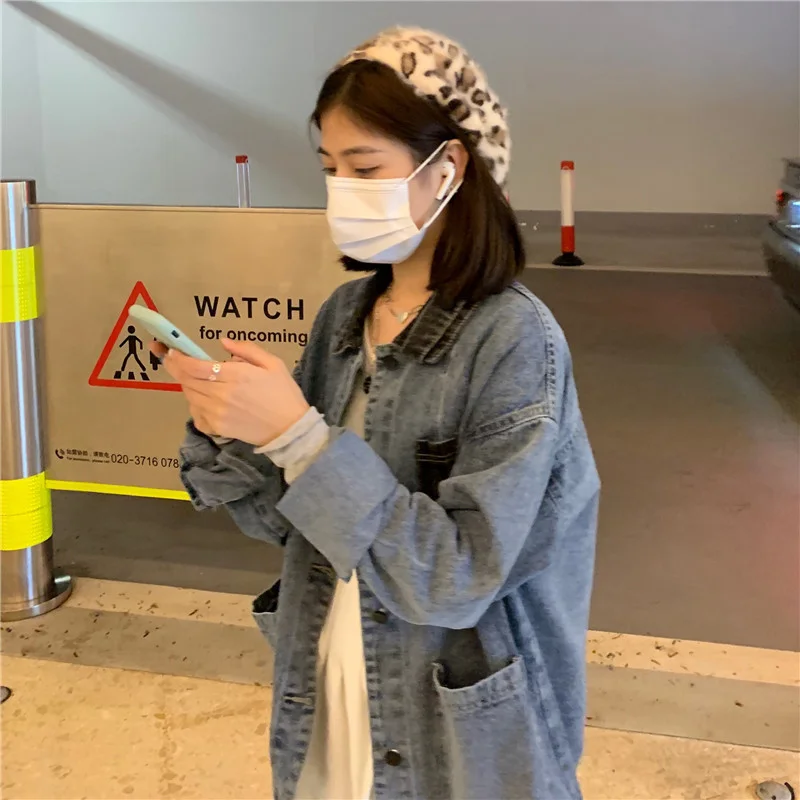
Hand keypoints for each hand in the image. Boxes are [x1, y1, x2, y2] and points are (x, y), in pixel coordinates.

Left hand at [155, 340, 309, 446]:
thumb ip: (247, 350)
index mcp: (235, 376)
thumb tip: (223, 342)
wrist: (291, 429)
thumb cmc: (284, 393)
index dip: (177, 357)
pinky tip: (204, 400)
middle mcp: (221, 395)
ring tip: (194, 378)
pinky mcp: (217, 428)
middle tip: (168, 357)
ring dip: (186, 384)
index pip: (194, 366)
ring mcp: (216, 413)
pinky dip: (195, 404)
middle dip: (174, 367)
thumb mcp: (273, 364)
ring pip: (188, 395)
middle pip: (186, 379)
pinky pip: (195, 414)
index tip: (169, 350)